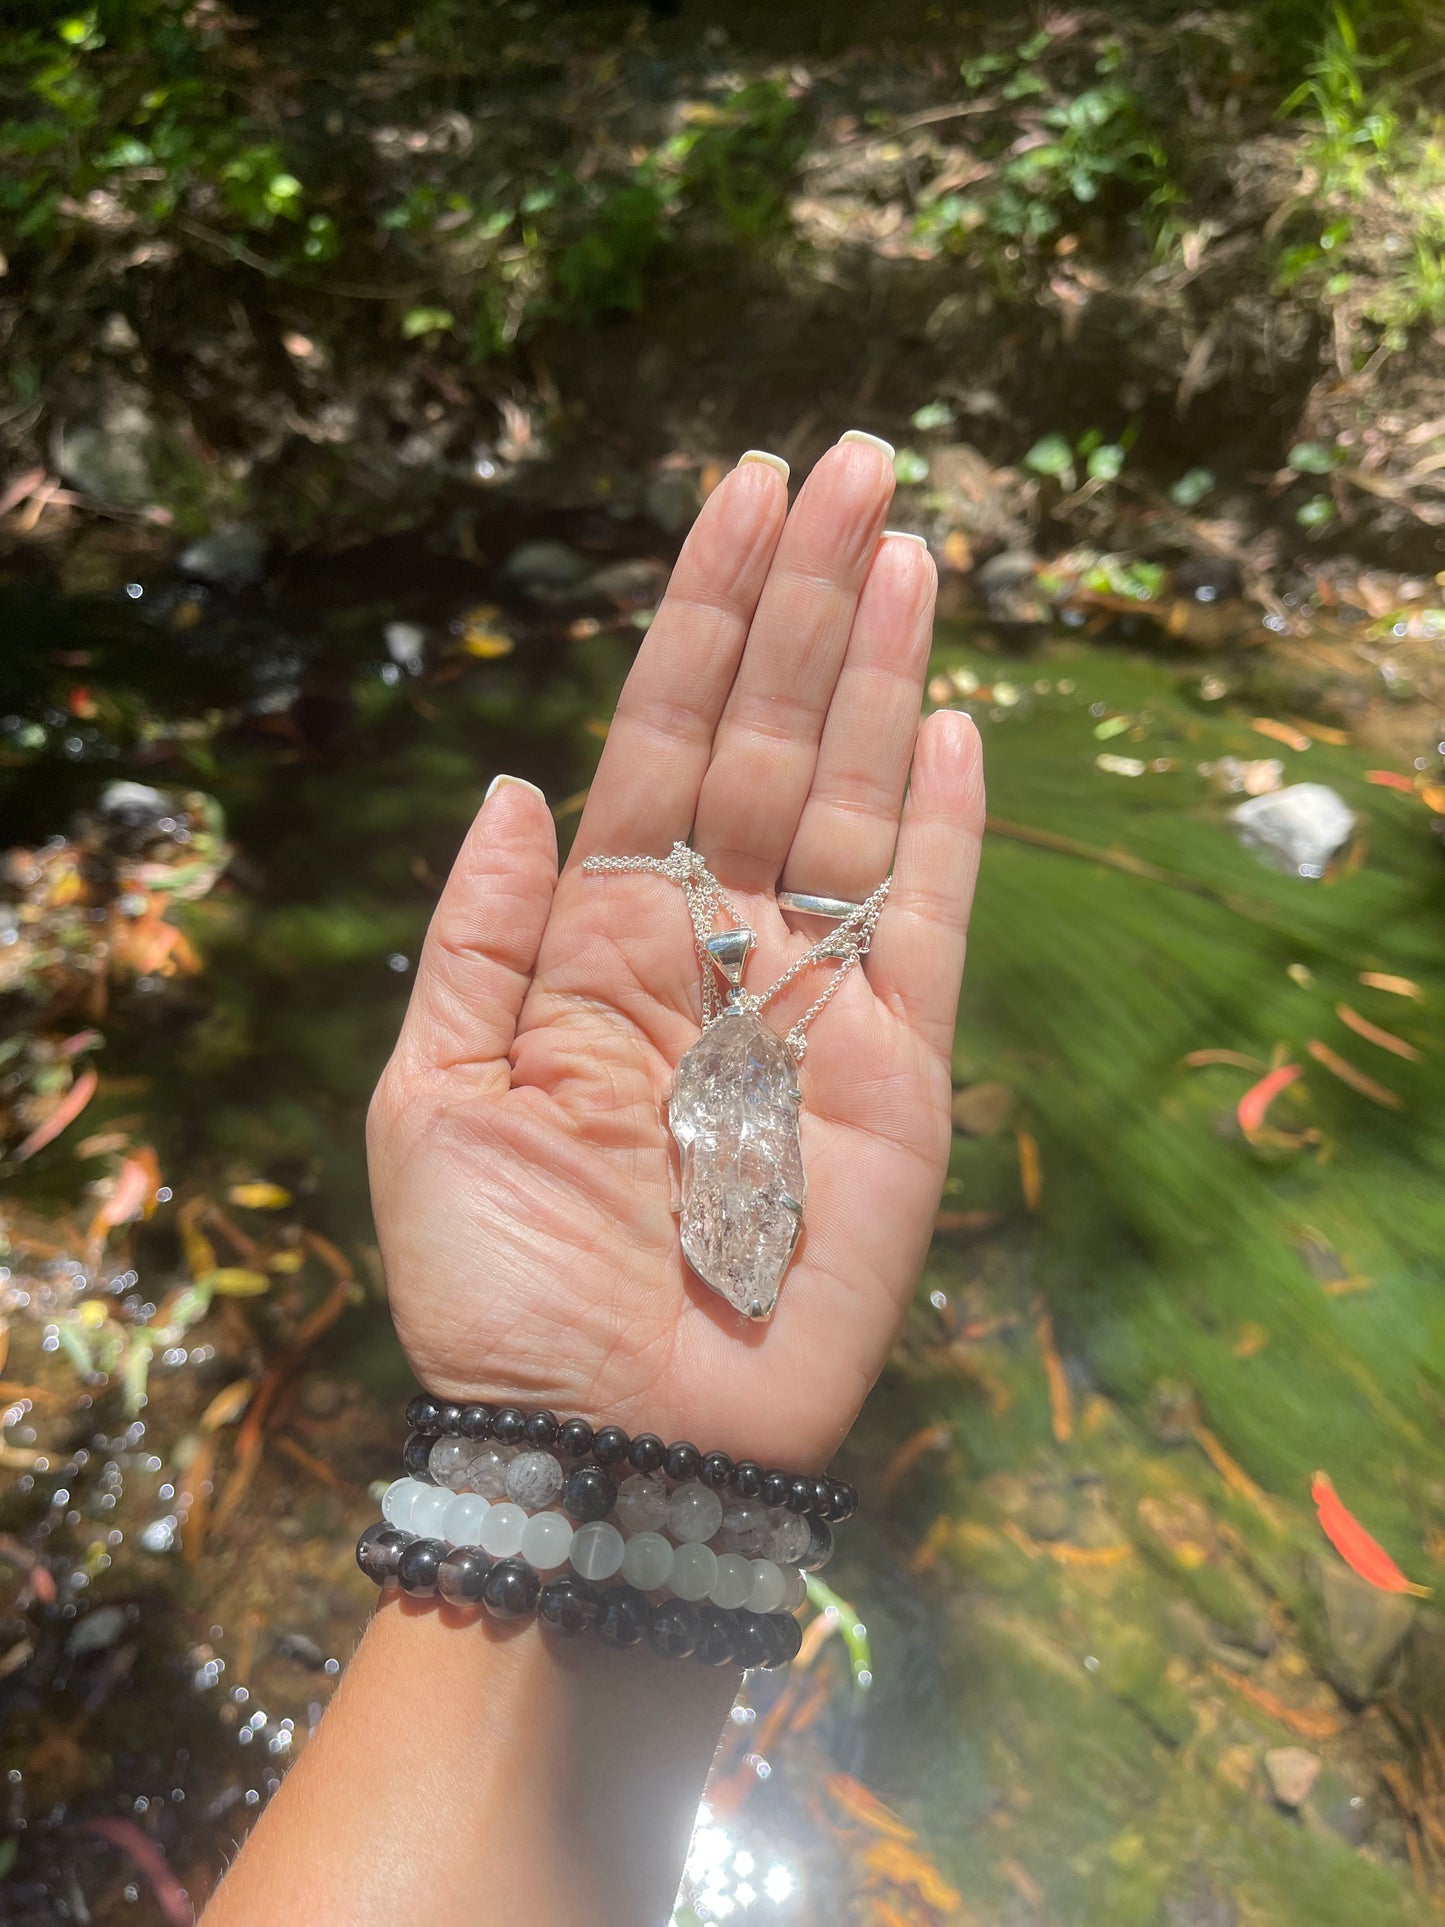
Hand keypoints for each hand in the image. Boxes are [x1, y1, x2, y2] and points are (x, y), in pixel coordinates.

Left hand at [367, 435, 983, 1467]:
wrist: (609, 1444)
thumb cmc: (501, 1290)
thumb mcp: (432, 1101)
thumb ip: (476, 938)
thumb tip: (519, 784)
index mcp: (599, 940)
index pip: (661, 739)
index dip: (699, 614)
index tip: (737, 491)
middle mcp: (715, 946)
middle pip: (767, 738)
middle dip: (804, 599)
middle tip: (850, 458)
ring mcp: (812, 1001)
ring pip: (851, 801)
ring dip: (876, 670)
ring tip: (900, 539)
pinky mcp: (899, 1073)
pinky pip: (925, 923)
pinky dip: (938, 823)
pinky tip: (944, 716)